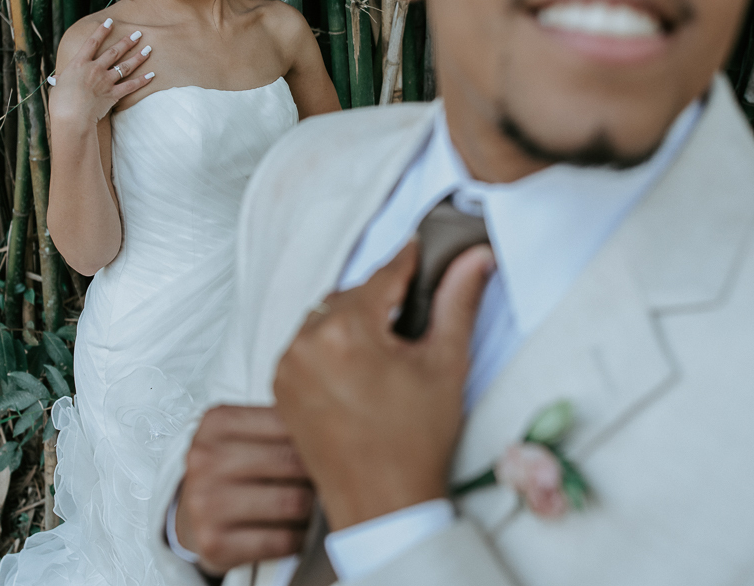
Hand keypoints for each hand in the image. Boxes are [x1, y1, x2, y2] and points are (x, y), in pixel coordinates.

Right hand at [48, 19, 152, 126]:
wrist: (71, 117)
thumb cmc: (60, 103)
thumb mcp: (59, 86)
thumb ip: (62, 79)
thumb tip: (57, 80)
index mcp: (79, 64)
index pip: (92, 42)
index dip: (102, 31)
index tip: (110, 22)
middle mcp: (94, 69)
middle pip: (114, 51)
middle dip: (127, 41)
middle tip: (138, 33)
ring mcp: (105, 81)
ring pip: (125, 65)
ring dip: (138, 56)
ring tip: (148, 49)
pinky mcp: (113, 94)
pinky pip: (131, 85)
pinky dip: (142, 80)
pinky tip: (151, 74)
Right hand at [175, 405, 313, 574]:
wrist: (192, 517)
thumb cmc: (228, 473)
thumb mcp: (242, 434)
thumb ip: (279, 424)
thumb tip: (336, 428)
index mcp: (217, 424)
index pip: (285, 422)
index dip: (315, 437)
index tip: (329, 447)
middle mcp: (206, 461)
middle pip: (292, 461)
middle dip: (315, 473)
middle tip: (322, 479)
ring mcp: (207, 503)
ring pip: (293, 502)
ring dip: (309, 508)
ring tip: (305, 505)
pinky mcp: (216, 543)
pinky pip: (283, 540)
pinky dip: (298, 538)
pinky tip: (293, 531)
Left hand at [273, 241, 493, 531]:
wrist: (382, 503)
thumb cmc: (416, 441)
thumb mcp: (446, 364)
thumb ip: (458, 302)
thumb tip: (473, 258)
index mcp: (348, 331)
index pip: (383, 276)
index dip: (408, 262)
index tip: (421, 249)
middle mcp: (308, 342)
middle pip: (351, 295)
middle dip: (381, 299)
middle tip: (412, 311)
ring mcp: (288, 366)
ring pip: (325, 317)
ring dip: (352, 320)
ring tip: (385, 344)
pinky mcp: (280, 387)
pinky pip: (305, 345)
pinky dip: (329, 344)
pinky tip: (357, 364)